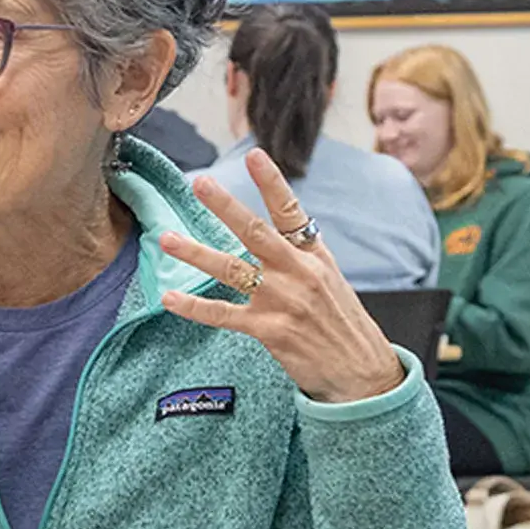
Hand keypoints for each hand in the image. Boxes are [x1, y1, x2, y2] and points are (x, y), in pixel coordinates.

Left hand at [159, 149, 403, 403]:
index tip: (254, 156)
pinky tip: (170, 297)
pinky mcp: (268, 330)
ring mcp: (282, 301)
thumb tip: (276, 230)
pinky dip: (194, 306)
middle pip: (255, 233)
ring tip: (167, 239)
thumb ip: (300, 255)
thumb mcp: (330, 280)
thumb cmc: (342, 324)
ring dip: (196, 253)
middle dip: (225, 207)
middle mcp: (297, 273)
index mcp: (314, 256)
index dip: (272, 183)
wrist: (362, 373)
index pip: (291, 212)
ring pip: (231, 270)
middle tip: (200, 184)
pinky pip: (222, 315)